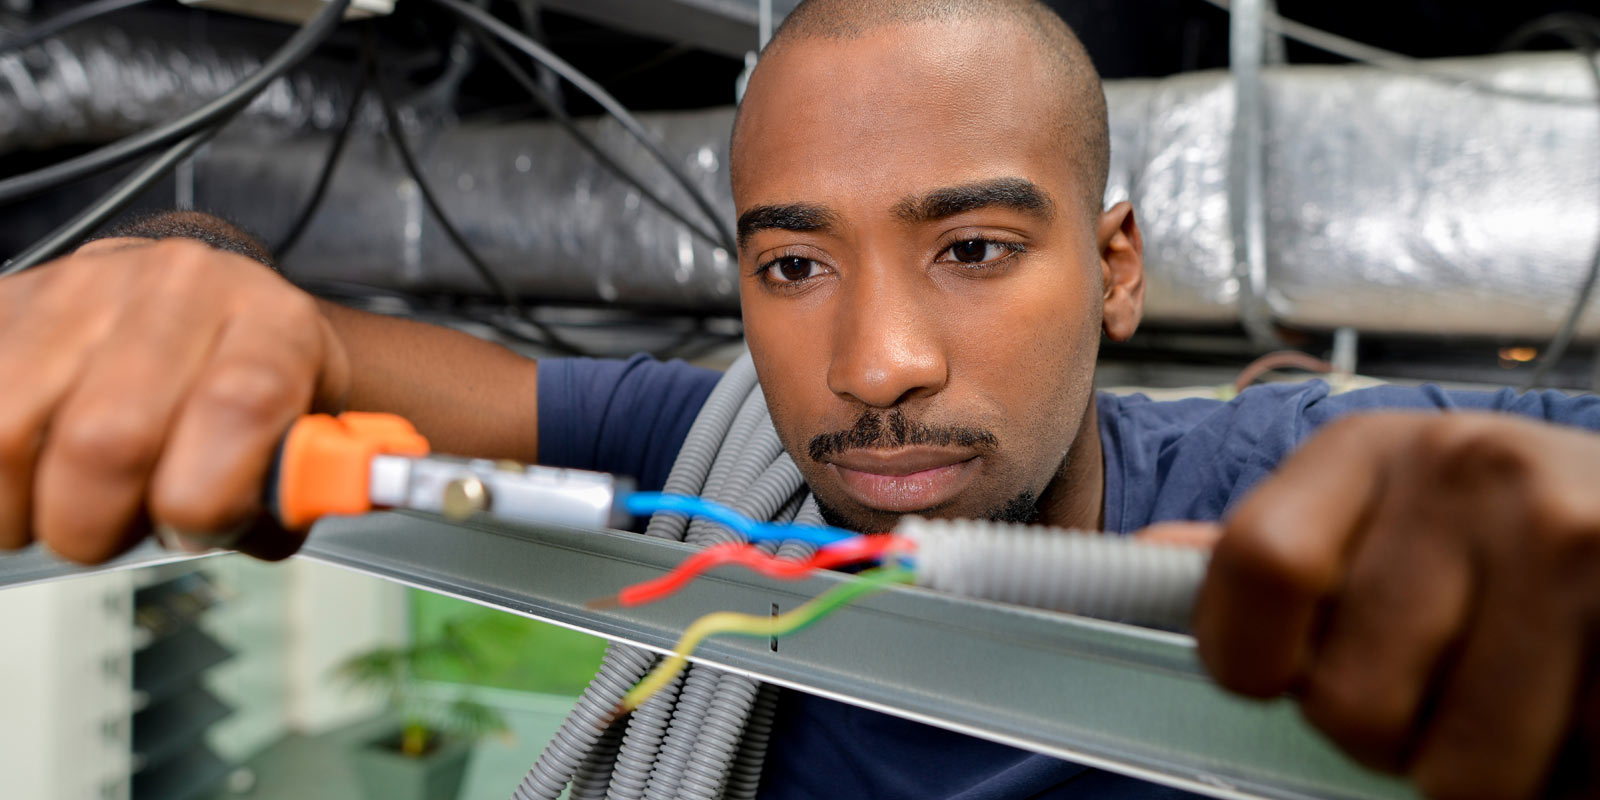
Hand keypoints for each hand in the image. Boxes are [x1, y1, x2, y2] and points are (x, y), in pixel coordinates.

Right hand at [0, 238, 349, 561]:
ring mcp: (87, 285)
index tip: (192, 528)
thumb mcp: (308, 449)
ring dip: (26, 506)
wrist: (211, 310)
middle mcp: (181, 287)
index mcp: (273, 324)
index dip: (207, 498)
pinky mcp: (11, 300)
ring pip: (8, 433)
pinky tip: (28, 475)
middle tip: (115, 529)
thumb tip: (214, 529)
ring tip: (69, 500)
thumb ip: (283, 499)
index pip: (239, 406)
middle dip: (99, 524)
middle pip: (107, 436)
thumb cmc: (258, 395)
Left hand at [1191, 412, 1599, 798]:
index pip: (1259, 565)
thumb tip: (1147, 560)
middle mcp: (1467, 473)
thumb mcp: (1373, 505)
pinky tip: (1565, 709)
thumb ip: (1275, 552)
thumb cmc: (1493, 526)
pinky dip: (1561, 775)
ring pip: (1461, 768)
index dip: (1246, 657)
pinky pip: (1568, 770)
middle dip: (1379, 735)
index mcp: (1367, 449)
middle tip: (1425, 696)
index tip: (1271, 682)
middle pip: (1352, 700)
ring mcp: (1566, 538)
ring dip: (1477, 770)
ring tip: (1505, 706)